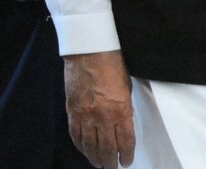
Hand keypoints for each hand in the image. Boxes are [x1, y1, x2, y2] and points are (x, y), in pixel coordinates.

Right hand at [64, 50, 134, 167]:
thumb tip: (124, 123)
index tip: (127, 161)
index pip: (125, 140)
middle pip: (107, 147)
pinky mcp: (73, 112)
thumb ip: (125, 108)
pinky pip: (76, 135)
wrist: (90, 54)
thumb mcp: (127, 89)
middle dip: (111, 160)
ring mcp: (86, 116)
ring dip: (95, 157)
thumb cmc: (113, 66)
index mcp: (121, 110)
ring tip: (100, 164)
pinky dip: (81, 146)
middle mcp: (103, 117)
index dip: (127, 154)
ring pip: (90, 145)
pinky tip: (85, 151)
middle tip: (113, 166)